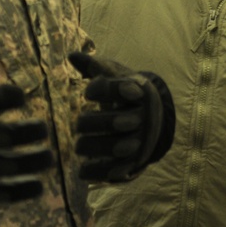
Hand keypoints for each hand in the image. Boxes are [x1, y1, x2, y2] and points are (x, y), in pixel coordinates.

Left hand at [68, 52, 174, 181]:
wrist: (154, 119)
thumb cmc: (127, 94)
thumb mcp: (116, 76)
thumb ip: (94, 66)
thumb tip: (71, 55)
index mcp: (137, 92)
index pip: (121, 88)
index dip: (104, 90)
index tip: (88, 92)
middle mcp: (142, 116)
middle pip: (116, 121)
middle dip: (92, 124)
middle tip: (79, 125)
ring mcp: (140, 140)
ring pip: (117, 147)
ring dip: (94, 148)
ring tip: (79, 146)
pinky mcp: (136, 161)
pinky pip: (117, 170)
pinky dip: (99, 172)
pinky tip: (83, 169)